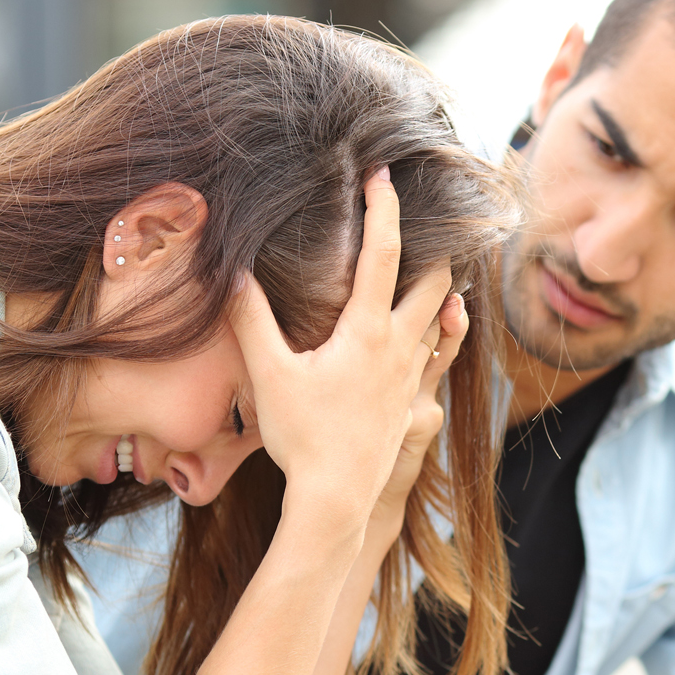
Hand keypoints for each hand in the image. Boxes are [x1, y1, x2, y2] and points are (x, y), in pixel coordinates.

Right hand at [231, 168, 450, 533]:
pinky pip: (437, 355)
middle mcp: (399, 349)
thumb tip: (232, 273)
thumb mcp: (269, 376)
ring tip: (432, 267)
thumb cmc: (302, 438)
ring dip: (438, 289)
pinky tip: (435, 330)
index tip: (382, 176)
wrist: (336, 497)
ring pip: (441, 320)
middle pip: (434, 283)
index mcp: (367, 332)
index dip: (384, 210)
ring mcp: (411, 378)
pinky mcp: (412, 403)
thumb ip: (250, 321)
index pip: (384, 254)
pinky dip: (442, 331)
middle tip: (425, 220)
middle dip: (433, 247)